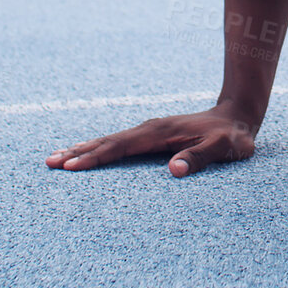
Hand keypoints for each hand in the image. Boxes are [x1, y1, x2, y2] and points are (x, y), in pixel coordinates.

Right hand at [44, 103, 256, 176]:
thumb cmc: (231, 136)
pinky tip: (87, 154)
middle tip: (49, 163)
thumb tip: (173, 171)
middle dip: (78, 152)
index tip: (72, 166)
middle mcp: (149, 129)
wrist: (238, 115)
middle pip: (107, 141)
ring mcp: (149, 131)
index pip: (121, 147)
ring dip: (83, 149)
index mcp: (159, 132)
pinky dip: (98, 148)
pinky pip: (118, 143)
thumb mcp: (223, 149)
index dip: (96, 157)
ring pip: (109, 140)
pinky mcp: (151, 136)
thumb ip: (200, 158)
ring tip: (56, 158)